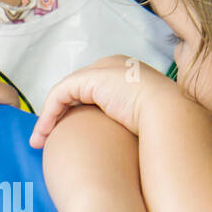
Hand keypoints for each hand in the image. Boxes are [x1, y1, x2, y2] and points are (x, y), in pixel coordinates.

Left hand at [30, 55, 179, 148]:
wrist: (172, 116)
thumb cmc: (165, 126)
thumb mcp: (145, 121)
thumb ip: (129, 124)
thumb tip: (121, 145)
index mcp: (129, 74)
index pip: (94, 90)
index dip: (76, 112)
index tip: (68, 135)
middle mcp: (114, 66)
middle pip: (76, 90)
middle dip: (59, 114)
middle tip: (46, 138)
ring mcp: (102, 69)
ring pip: (65, 93)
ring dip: (49, 118)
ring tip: (39, 141)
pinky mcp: (90, 78)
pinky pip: (60, 95)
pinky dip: (49, 115)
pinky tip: (44, 134)